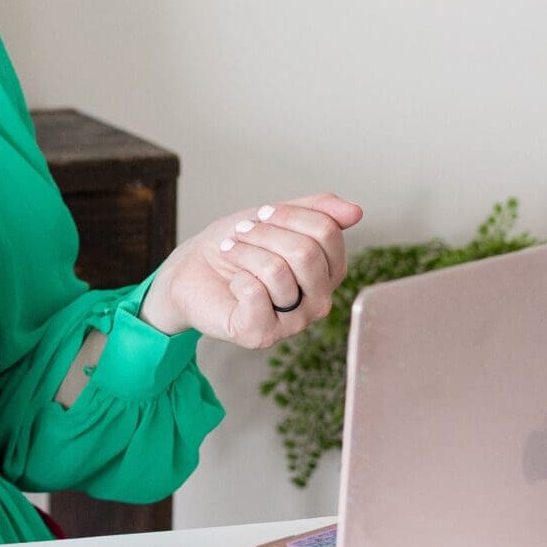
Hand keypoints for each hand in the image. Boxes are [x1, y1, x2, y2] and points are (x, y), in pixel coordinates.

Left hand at [140, 193, 364, 349]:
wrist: (190, 271)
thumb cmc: (235, 245)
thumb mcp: (274, 218)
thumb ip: (317, 210)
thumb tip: (357, 211)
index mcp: (329, 271)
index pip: (327, 231)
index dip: (288, 214)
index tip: (262, 215)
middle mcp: (319, 301)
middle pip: (306, 252)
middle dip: (264, 234)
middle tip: (240, 234)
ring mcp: (294, 322)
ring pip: (278, 271)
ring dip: (244, 252)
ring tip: (231, 253)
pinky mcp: (262, 335)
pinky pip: (256, 293)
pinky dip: (236, 277)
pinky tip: (232, 283)